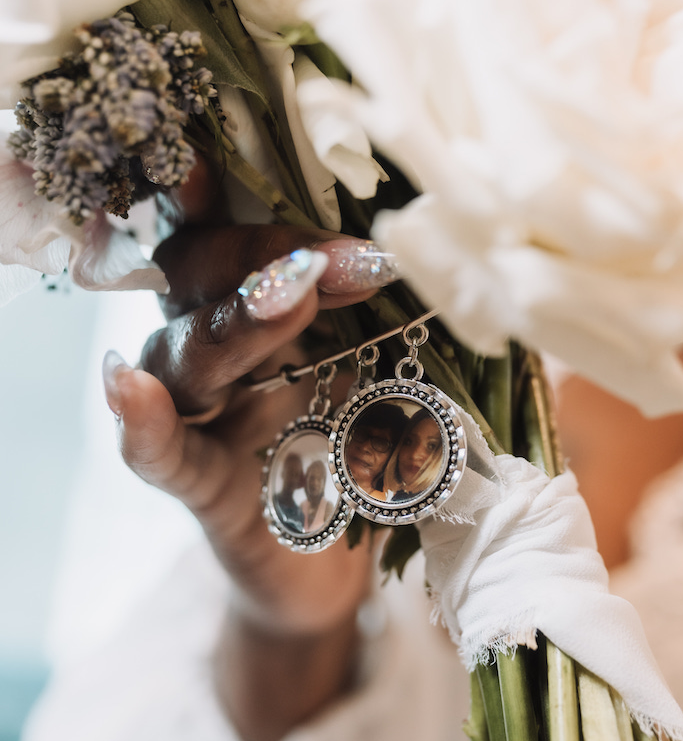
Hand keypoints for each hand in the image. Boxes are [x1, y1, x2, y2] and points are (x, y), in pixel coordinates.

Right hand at [103, 186, 396, 740]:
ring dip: (233, 322)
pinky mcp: (201, 487)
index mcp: (273, 304)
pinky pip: (161, 453)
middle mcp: (224, 343)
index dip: (248, 195)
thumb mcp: (412, 375)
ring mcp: (206, 415)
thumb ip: (427, 322)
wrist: (342, 567)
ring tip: (284, 298)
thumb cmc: (377, 455)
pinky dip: (144, 423)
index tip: (282, 172)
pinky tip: (131, 387)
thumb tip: (493, 269)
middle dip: (273, 257)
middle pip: (205, 273)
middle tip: (346, 260)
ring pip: (187, 353)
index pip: (245, 228)